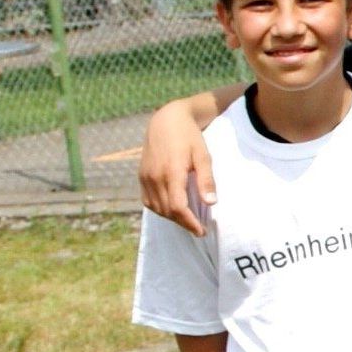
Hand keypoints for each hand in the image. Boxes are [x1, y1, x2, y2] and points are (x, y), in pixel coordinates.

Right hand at [139, 98, 215, 234]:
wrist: (166, 120)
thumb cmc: (189, 137)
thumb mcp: (203, 156)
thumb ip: (206, 180)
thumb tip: (211, 203)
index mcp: (171, 172)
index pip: (177, 206)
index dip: (189, 222)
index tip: (201, 231)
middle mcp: (155, 177)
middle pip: (167, 211)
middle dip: (183, 223)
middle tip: (199, 228)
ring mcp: (145, 177)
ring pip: (157, 208)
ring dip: (172, 218)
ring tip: (188, 220)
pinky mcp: (141, 176)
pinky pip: (148, 200)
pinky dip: (160, 209)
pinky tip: (172, 209)